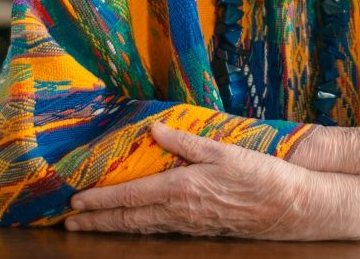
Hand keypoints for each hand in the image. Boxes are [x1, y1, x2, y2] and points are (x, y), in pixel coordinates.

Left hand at [67, 122, 330, 238]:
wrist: (290, 207)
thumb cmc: (259, 175)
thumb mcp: (223, 150)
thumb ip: (186, 142)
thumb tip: (154, 129)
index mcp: (182, 188)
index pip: (131, 197)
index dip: (101, 200)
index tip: (76, 203)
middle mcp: (180, 211)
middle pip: (129, 219)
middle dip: (97, 221)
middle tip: (69, 223)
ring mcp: (189, 224)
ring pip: (142, 227)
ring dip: (113, 227)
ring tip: (90, 227)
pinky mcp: (199, 229)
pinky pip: (159, 230)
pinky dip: (138, 228)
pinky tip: (132, 225)